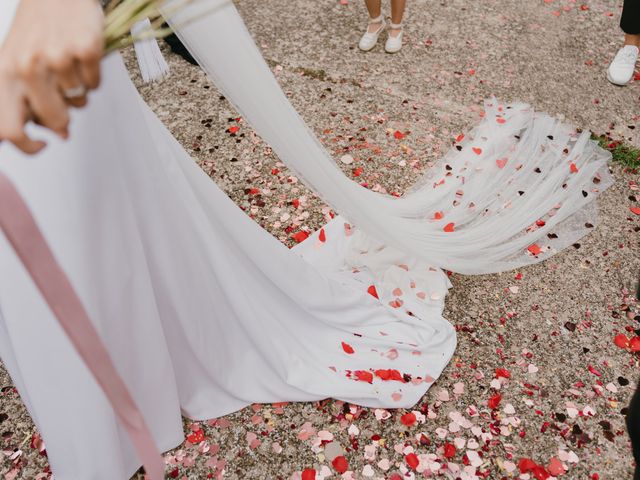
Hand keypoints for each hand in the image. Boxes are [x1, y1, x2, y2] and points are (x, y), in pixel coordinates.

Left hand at [0, 0, 103, 153]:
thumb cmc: (37, 30)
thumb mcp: (17, 64)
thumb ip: (28, 102)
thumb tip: (58, 134)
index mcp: (4, 73)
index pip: (8, 129)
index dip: (28, 146)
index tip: (40, 146)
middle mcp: (26, 66)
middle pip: (52, 120)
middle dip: (63, 122)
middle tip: (66, 113)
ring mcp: (56, 57)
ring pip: (78, 102)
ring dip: (79, 93)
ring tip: (71, 71)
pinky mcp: (84, 49)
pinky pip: (95, 84)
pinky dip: (94, 77)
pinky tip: (82, 60)